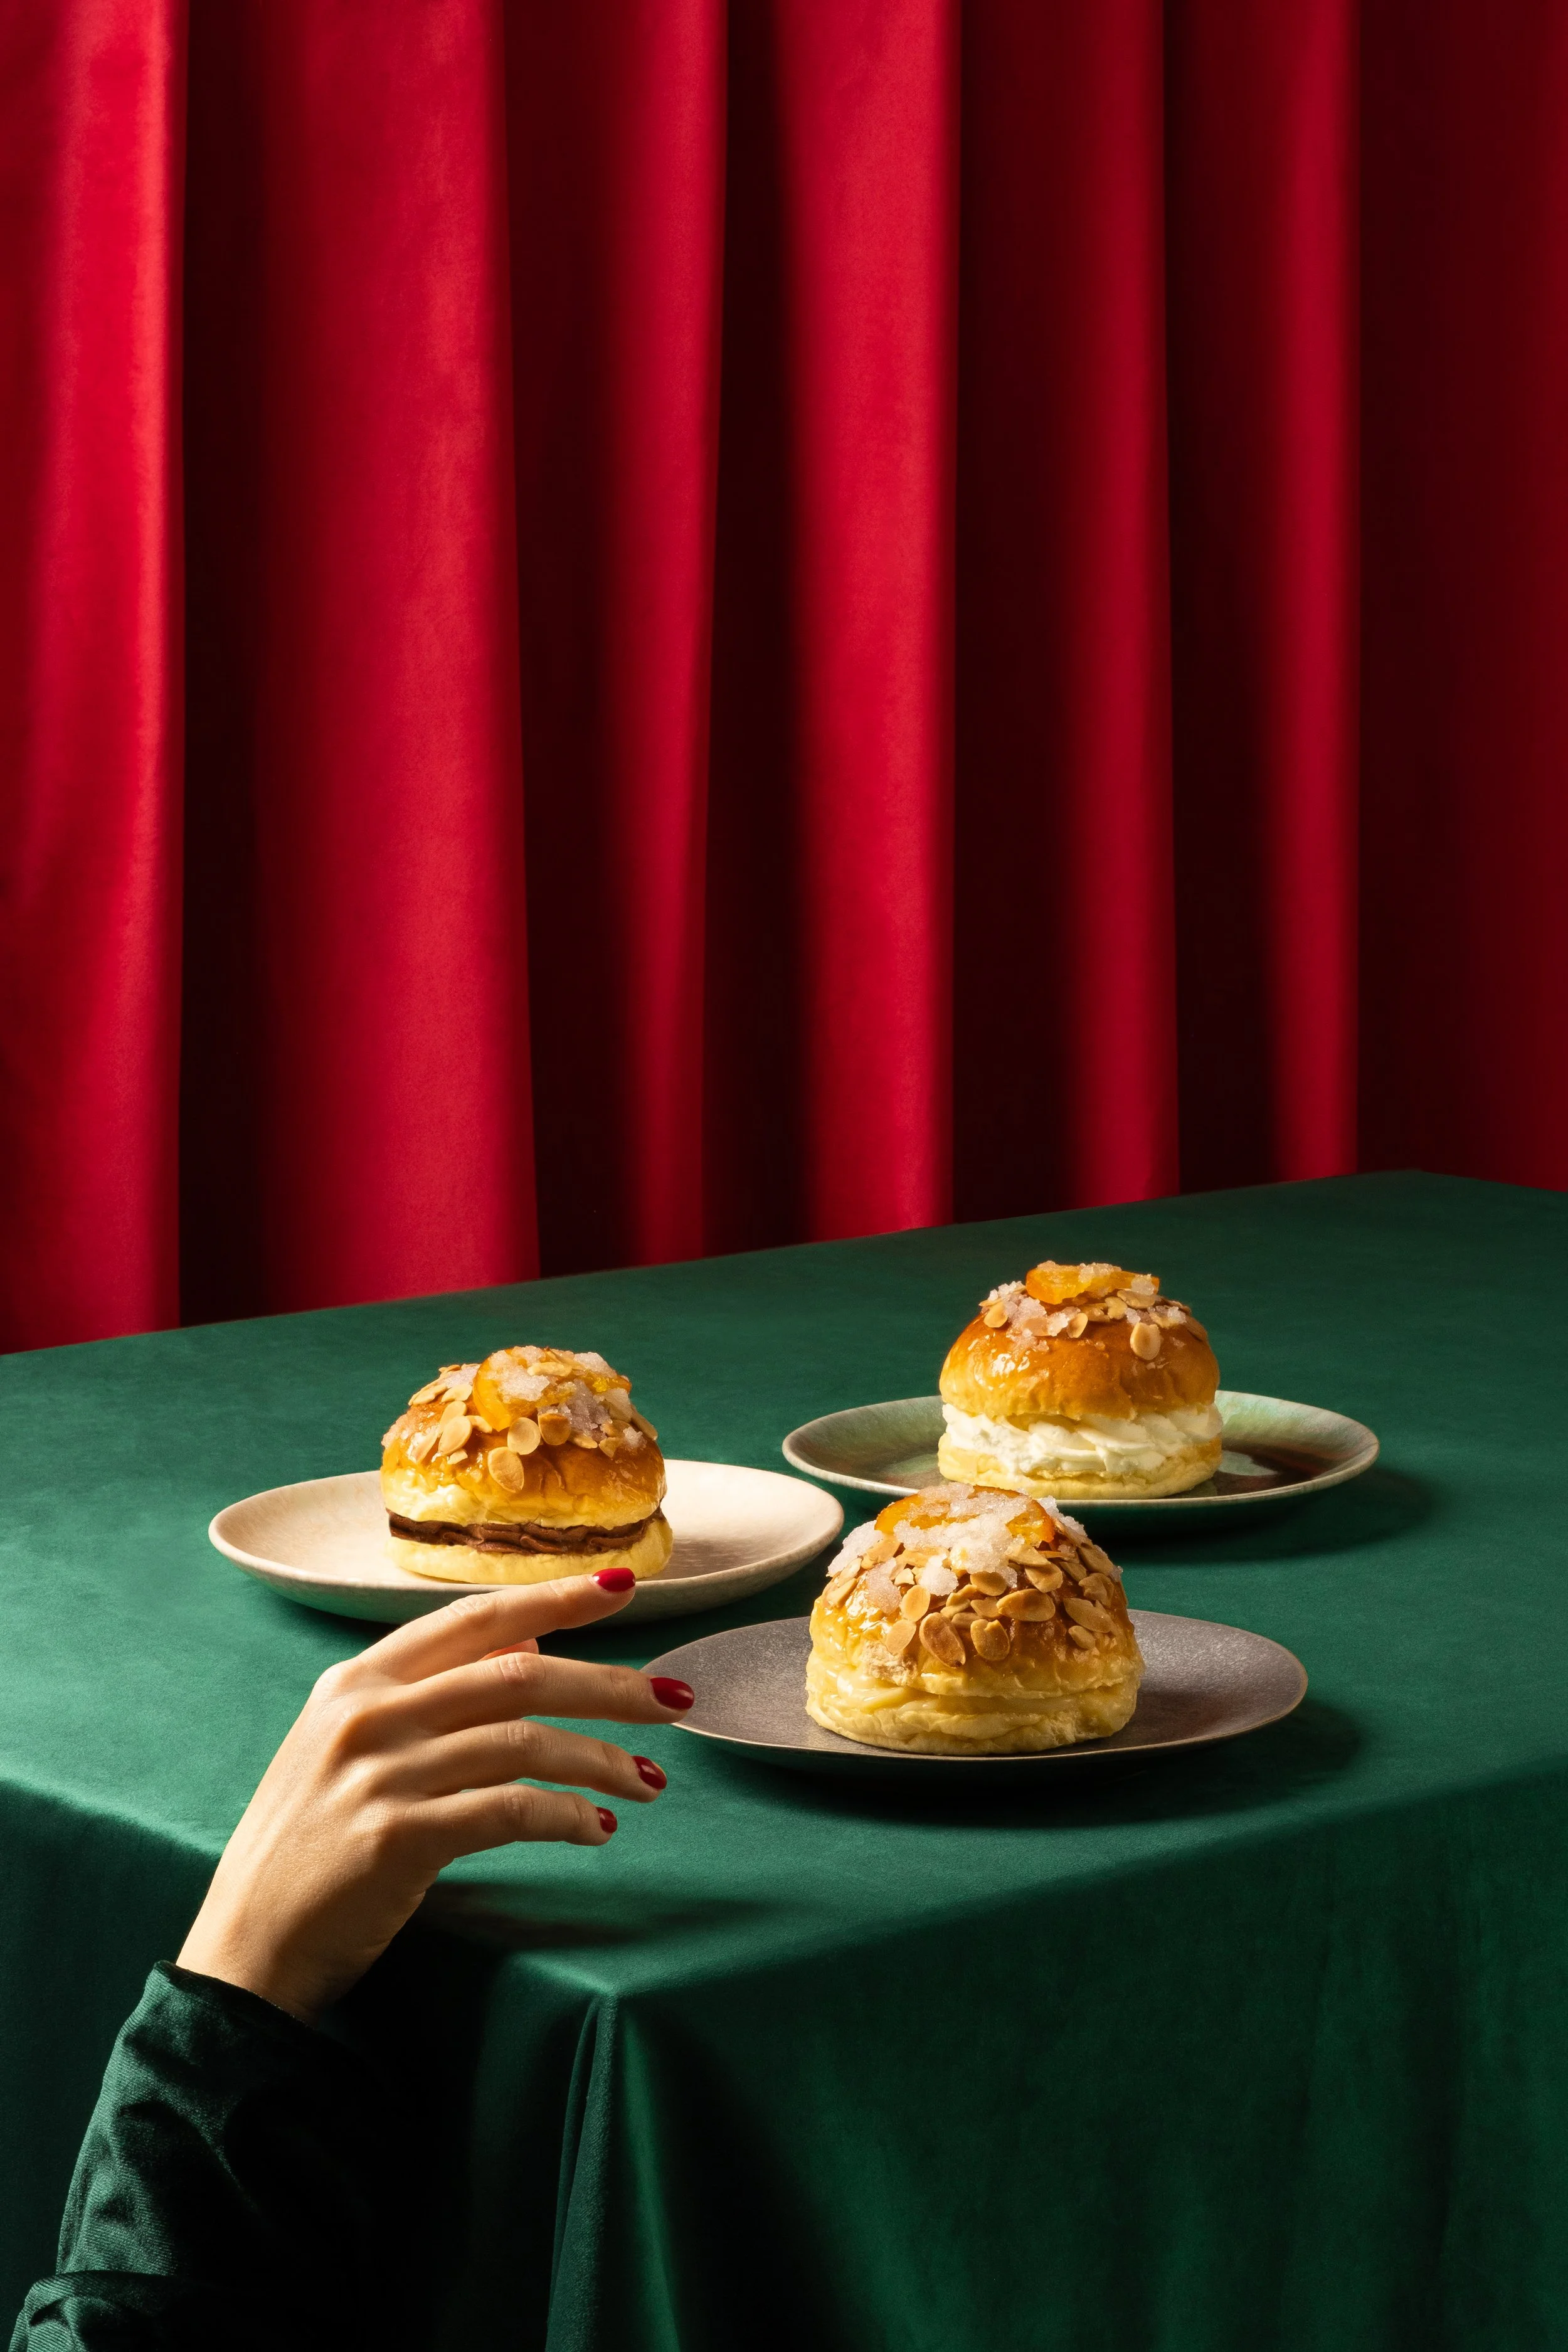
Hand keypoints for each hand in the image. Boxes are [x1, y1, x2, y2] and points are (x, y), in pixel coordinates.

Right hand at [178, 1570, 694, 2021]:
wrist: (244, 1950)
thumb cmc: (308, 1849)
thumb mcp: (351, 1748)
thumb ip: (430, 1695)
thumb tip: (531, 1648)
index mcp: (357, 1680)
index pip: (475, 1617)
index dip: (554, 1597)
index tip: (620, 1585)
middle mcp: (367, 1714)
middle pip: (518, 1673)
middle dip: (608, 1683)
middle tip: (674, 1699)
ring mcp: (379, 1774)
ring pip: (524, 1741)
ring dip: (601, 1759)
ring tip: (649, 1780)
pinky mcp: (395, 1838)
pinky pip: (508, 1811)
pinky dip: (564, 1816)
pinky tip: (595, 1831)